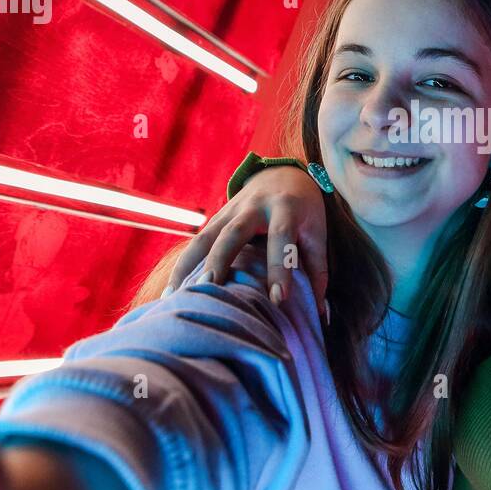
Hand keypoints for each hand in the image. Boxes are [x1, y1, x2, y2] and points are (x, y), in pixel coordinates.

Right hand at [166, 165, 328, 311]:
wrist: (283, 174)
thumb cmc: (305, 213)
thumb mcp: (317, 234)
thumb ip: (318, 271)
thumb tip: (320, 315)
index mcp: (286, 208)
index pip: (281, 238)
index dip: (280, 268)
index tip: (278, 300)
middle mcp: (255, 206)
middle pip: (234, 232)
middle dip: (221, 260)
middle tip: (210, 289)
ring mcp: (230, 210)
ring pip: (206, 236)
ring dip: (189, 266)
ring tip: (176, 297)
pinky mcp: (216, 217)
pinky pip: (196, 242)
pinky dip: (183, 266)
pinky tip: (171, 292)